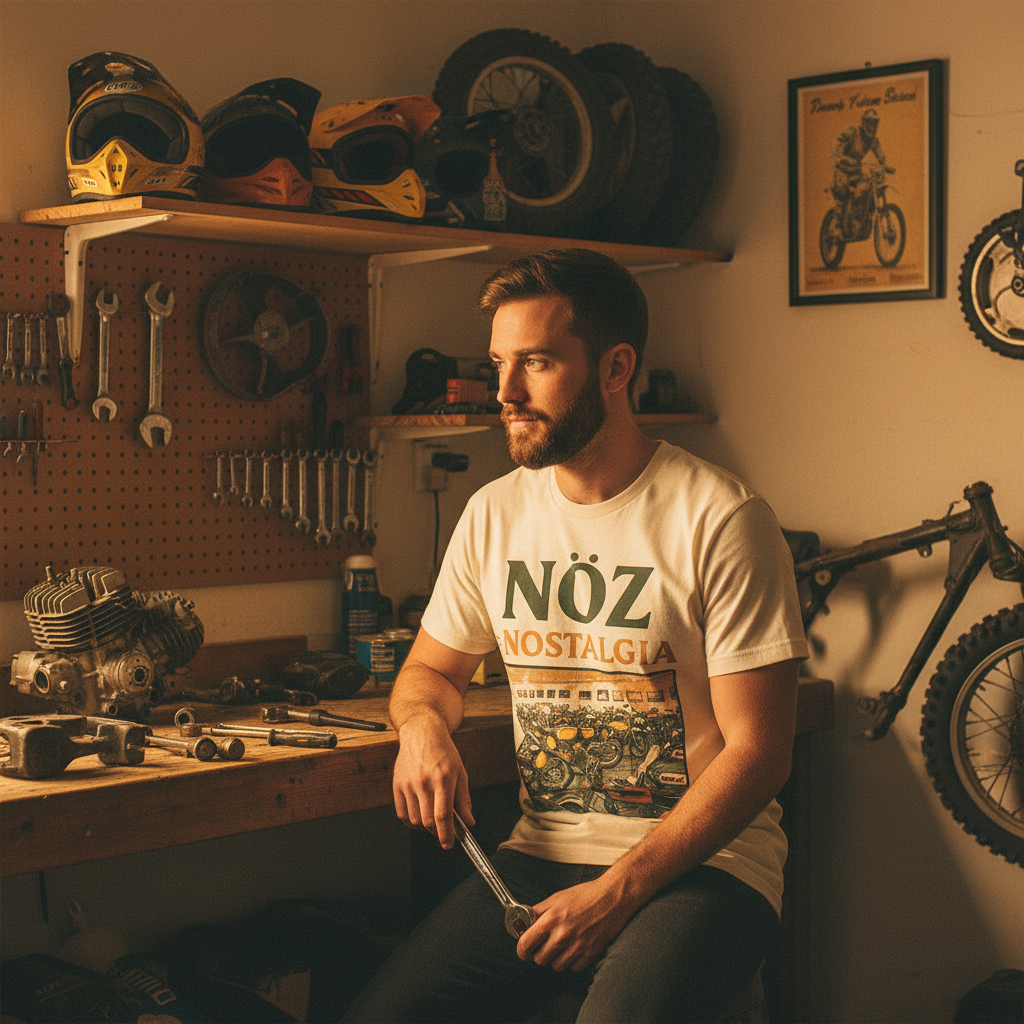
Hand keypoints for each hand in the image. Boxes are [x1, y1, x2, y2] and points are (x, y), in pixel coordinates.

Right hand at [392, 717, 472, 848]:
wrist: (422, 733)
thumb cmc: (443, 751)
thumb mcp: (460, 772)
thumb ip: (464, 799)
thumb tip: (469, 821)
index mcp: (442, 779)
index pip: (443, 815)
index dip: (446, 834)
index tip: (448, 844)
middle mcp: (424, 782)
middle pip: (428, 821)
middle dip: (436, 832)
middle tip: (442, 832)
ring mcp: (408, 784)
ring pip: (414, 820)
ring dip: (424, 827)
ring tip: (432, 820)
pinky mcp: (397, 784)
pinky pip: (401, 813)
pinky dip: (410, 821)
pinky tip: (419, 816)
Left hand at [516, 877, 636, 972]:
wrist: (612, 898)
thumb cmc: (586, 895)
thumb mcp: (557, 897)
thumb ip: (538, 912)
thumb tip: (524, 924)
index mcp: (552, 918)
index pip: (526, 944)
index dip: (522, 949)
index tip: (523, 950)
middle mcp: (563, 935)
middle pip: (539, 959)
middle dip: (540, 953)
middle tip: (545, 944)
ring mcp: (577, 947)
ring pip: (555, 966)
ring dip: (556, 958)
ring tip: (562, 944)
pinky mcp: (589, 955)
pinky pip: (573, 968)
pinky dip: (572, 960)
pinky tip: (575, 946)